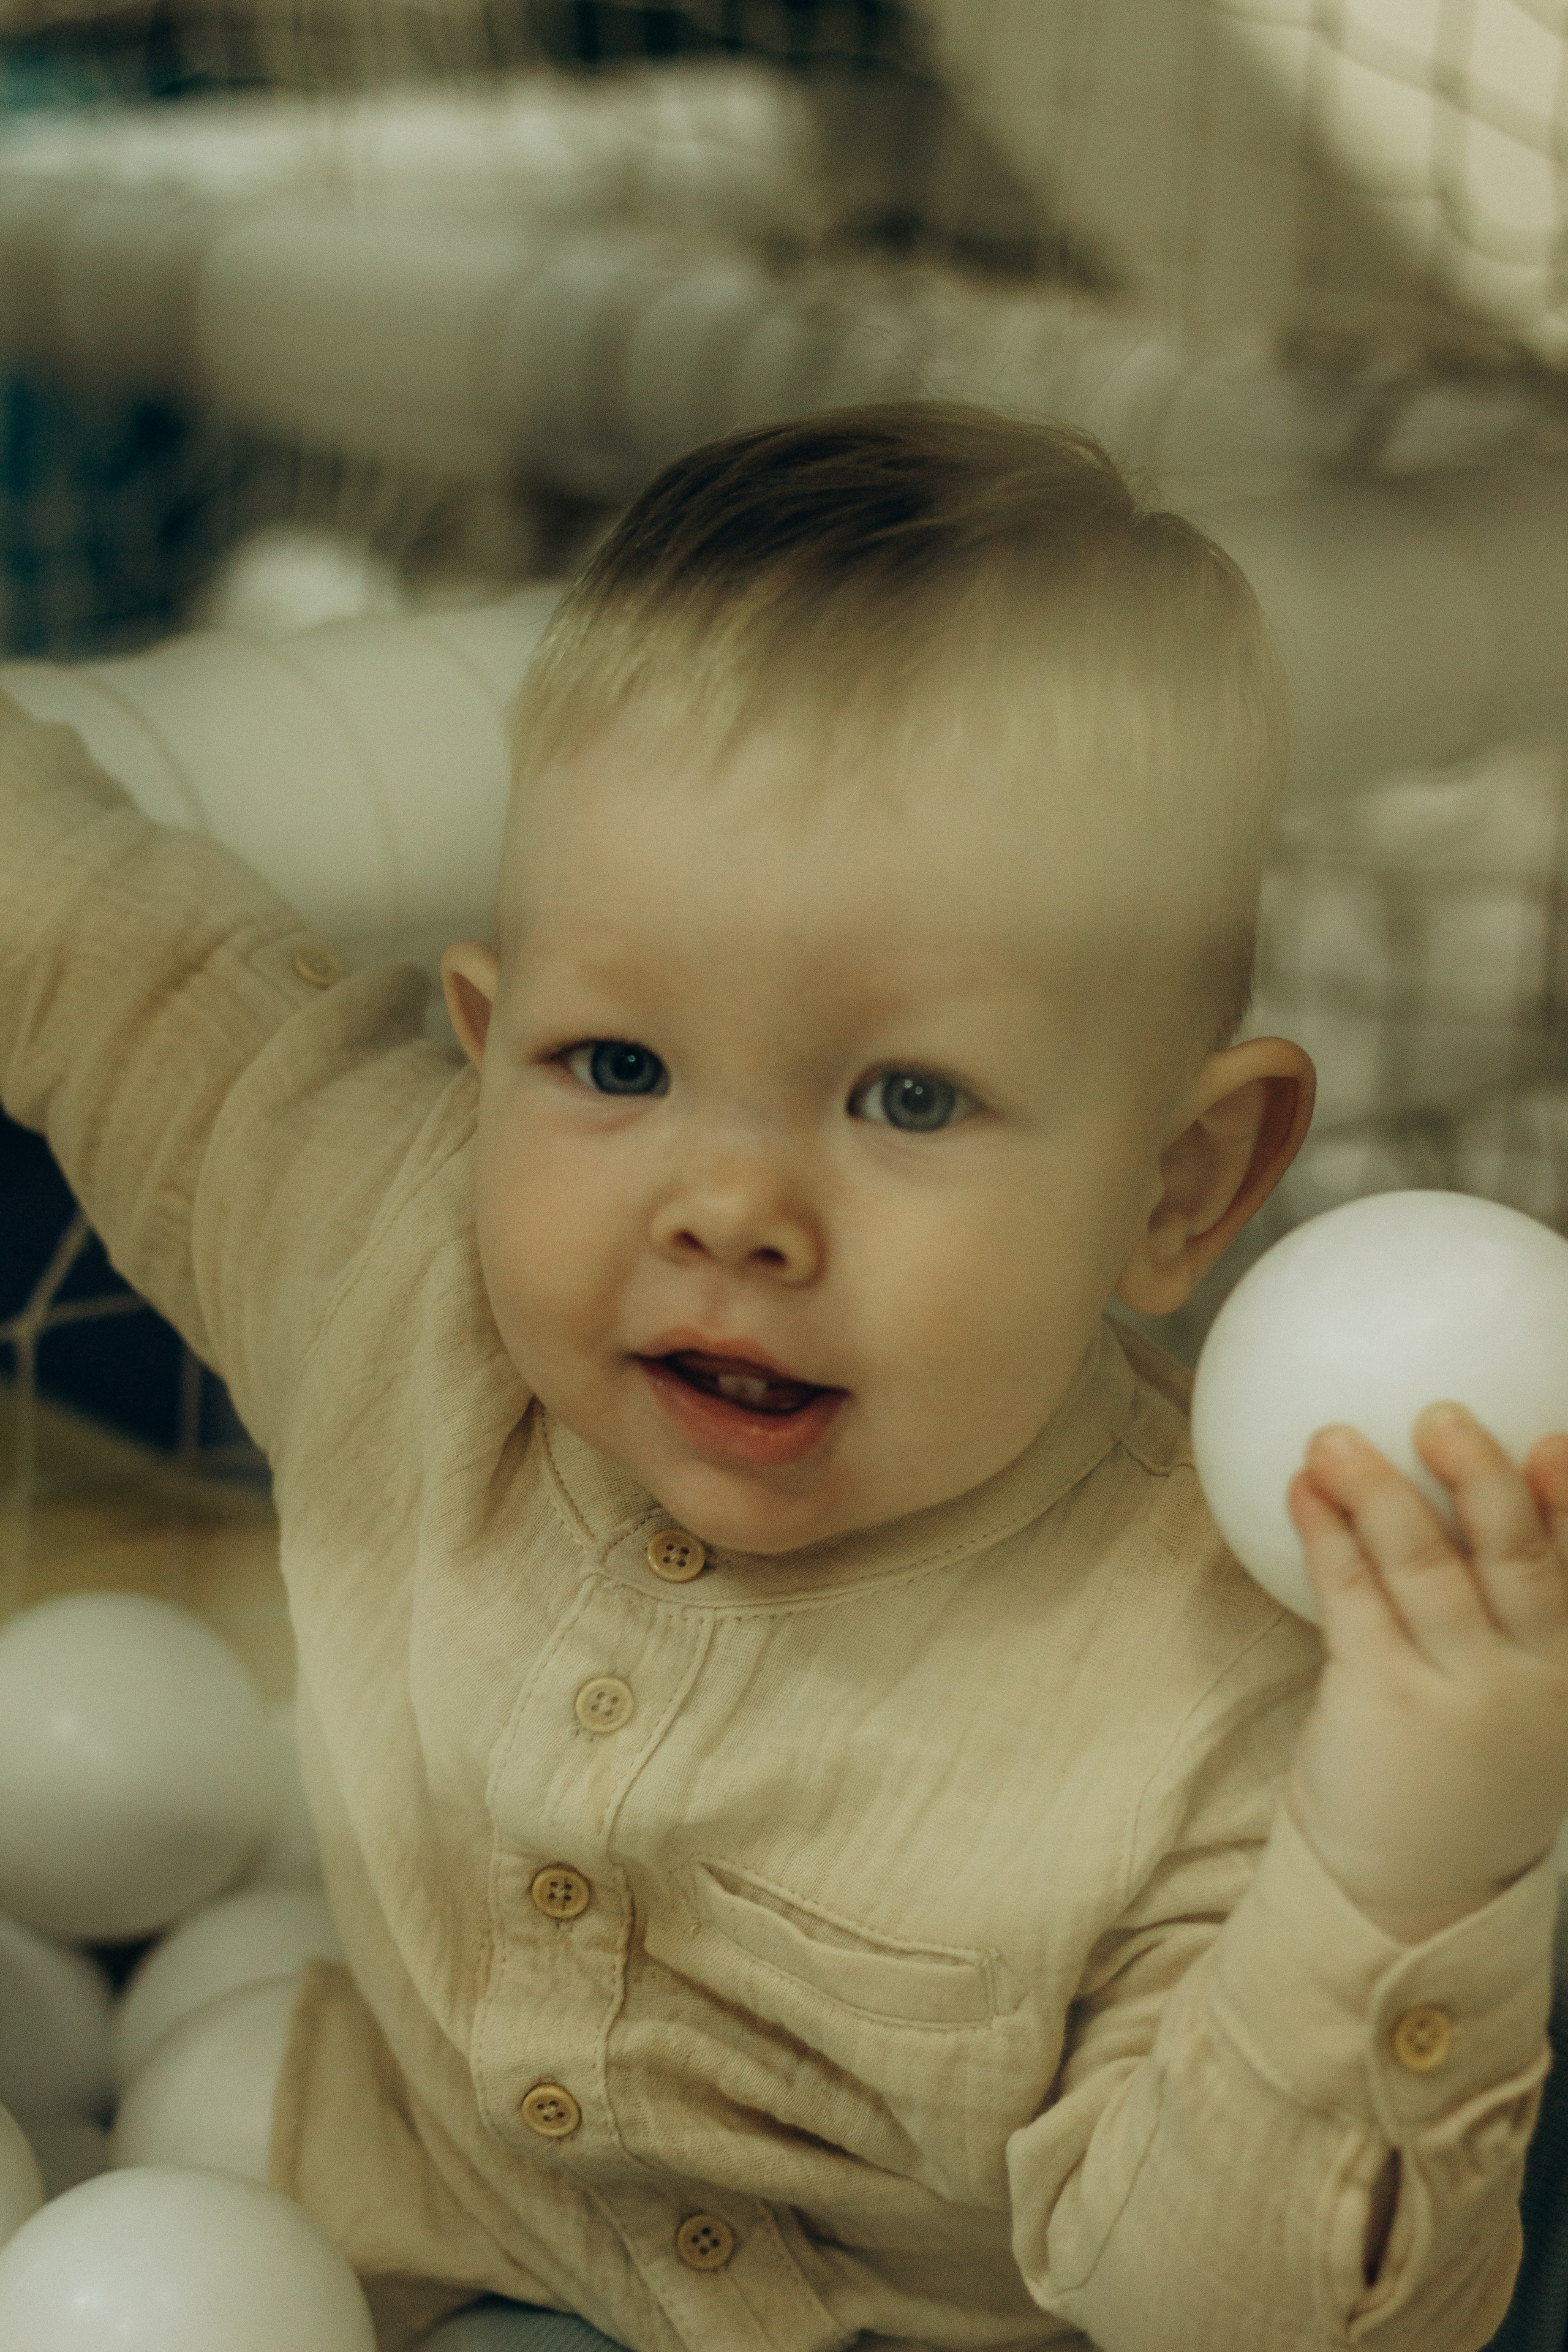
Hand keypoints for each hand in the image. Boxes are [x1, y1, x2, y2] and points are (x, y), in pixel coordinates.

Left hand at [1283, 1401, 1567, 1939]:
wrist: (1414, 1882)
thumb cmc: (1464, 1758)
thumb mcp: (1520, 1692)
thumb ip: (1513, 1605)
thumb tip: (1479, 1479)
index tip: (1554, 1441)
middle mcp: (1528, 1678)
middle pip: (1514, 1559)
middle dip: (1480, 1479)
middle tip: (1440, 1413)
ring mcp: (1456, 1694)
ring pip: (1423, 1571)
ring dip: (1377, 1493)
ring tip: (1332, 1438)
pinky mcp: (1380, 1703)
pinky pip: (1352, 1601)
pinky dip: (1327, 1538)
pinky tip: (1300, 1492)